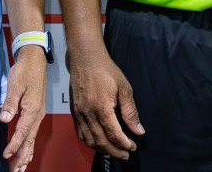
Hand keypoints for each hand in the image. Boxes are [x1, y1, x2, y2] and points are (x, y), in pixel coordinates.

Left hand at [1, 46, 47, 171]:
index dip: (14, 145)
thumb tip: (5, 119)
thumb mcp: (15, 85)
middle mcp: (37, 115)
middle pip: (29, 141)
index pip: (22, 132)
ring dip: (26, 155)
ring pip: (32, 140)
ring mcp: (38, 115)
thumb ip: (10, 103)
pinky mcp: (36, 113)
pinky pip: (33, 134)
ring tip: (20, 169)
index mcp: (32, 110)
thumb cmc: (24, 71)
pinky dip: (29, 146)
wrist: (34, 60)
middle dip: (22, 157)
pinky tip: (27, 154)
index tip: (6, 155)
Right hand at [67, 44, 144, 158]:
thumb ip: (131, 111)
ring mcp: (78, 113)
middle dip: (115, 151)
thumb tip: (138, 130)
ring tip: (114, 151)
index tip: (133, 147)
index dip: (124, 144)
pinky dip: (90, 142)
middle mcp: (87, 113)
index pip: (113, 134)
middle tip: (126, 154)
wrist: (85, 58)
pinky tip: (99, 142)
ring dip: (102, 149)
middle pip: (101, 141)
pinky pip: (81, 133)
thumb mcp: (124, 88)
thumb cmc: (105, 69)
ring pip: (89, 140)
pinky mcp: (73, 112)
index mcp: (101, 107)